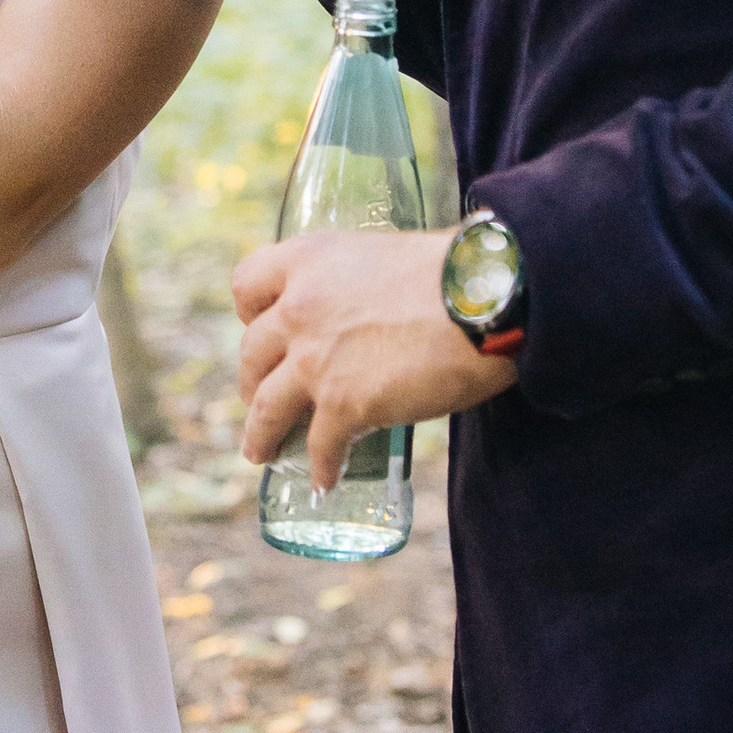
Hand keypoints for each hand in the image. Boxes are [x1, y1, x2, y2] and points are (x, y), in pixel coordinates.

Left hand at [237, 229, 517, 487]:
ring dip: (261, 435)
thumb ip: (360, 281)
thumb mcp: (386, 254)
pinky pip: (319, 445)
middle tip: (260, 398)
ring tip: (262, 452)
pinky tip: (325, 479)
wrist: (485, 299)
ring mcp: (315, 358)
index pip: (247, 283)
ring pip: (266, 406)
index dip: (251, 312)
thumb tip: (373, 306)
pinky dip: (321, 467)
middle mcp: (299, 307)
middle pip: (252, 352)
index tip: (259, 328)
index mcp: (308, 260)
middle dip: (252, 380)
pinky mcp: (343, 403)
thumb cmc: (455, 271)